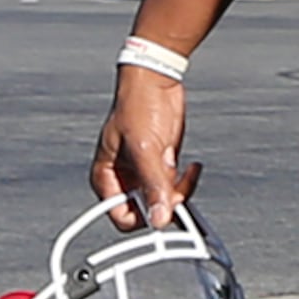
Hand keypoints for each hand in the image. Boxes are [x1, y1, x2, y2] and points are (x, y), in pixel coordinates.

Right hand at [90, 68, 197, 229]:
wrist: (157, 80)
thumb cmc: (137, 105)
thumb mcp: (145, 148)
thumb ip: (153, 184)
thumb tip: (159, 218)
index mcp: (107, 179)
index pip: (122, 217)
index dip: (144, 218)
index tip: (164, 211)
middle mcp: (124, 179)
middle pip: (147, 210)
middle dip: (165, 198)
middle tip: (175, 182)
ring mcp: (144, 173)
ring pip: (164, 199)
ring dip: (177, 187)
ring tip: (176, 162)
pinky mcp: (162, 165)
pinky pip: (175, 186)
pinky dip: (185, 180)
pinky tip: (190, 165)